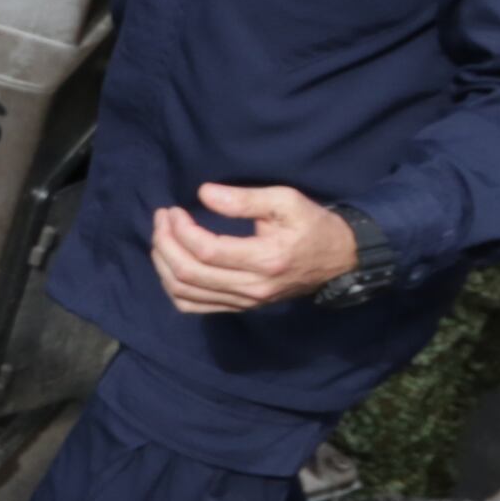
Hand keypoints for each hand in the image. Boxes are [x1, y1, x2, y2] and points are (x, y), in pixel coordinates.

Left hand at [149, 182, 360, 313]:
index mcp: (265, 260)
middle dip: (164, 243)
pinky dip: (173, 287)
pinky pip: (193, 306)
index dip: (180, 230)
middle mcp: (252, 287)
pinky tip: (171, 263)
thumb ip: (244, 198)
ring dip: (163, 264)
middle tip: (162, 218)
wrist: (338, 259)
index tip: (174, 209)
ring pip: (185, 293)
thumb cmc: (311, 224)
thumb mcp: (286, 200)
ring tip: (161, 237)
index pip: (206, 251)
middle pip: (188, 274)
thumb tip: (203, 193)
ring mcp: (244, 302)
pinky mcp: (239, 306)